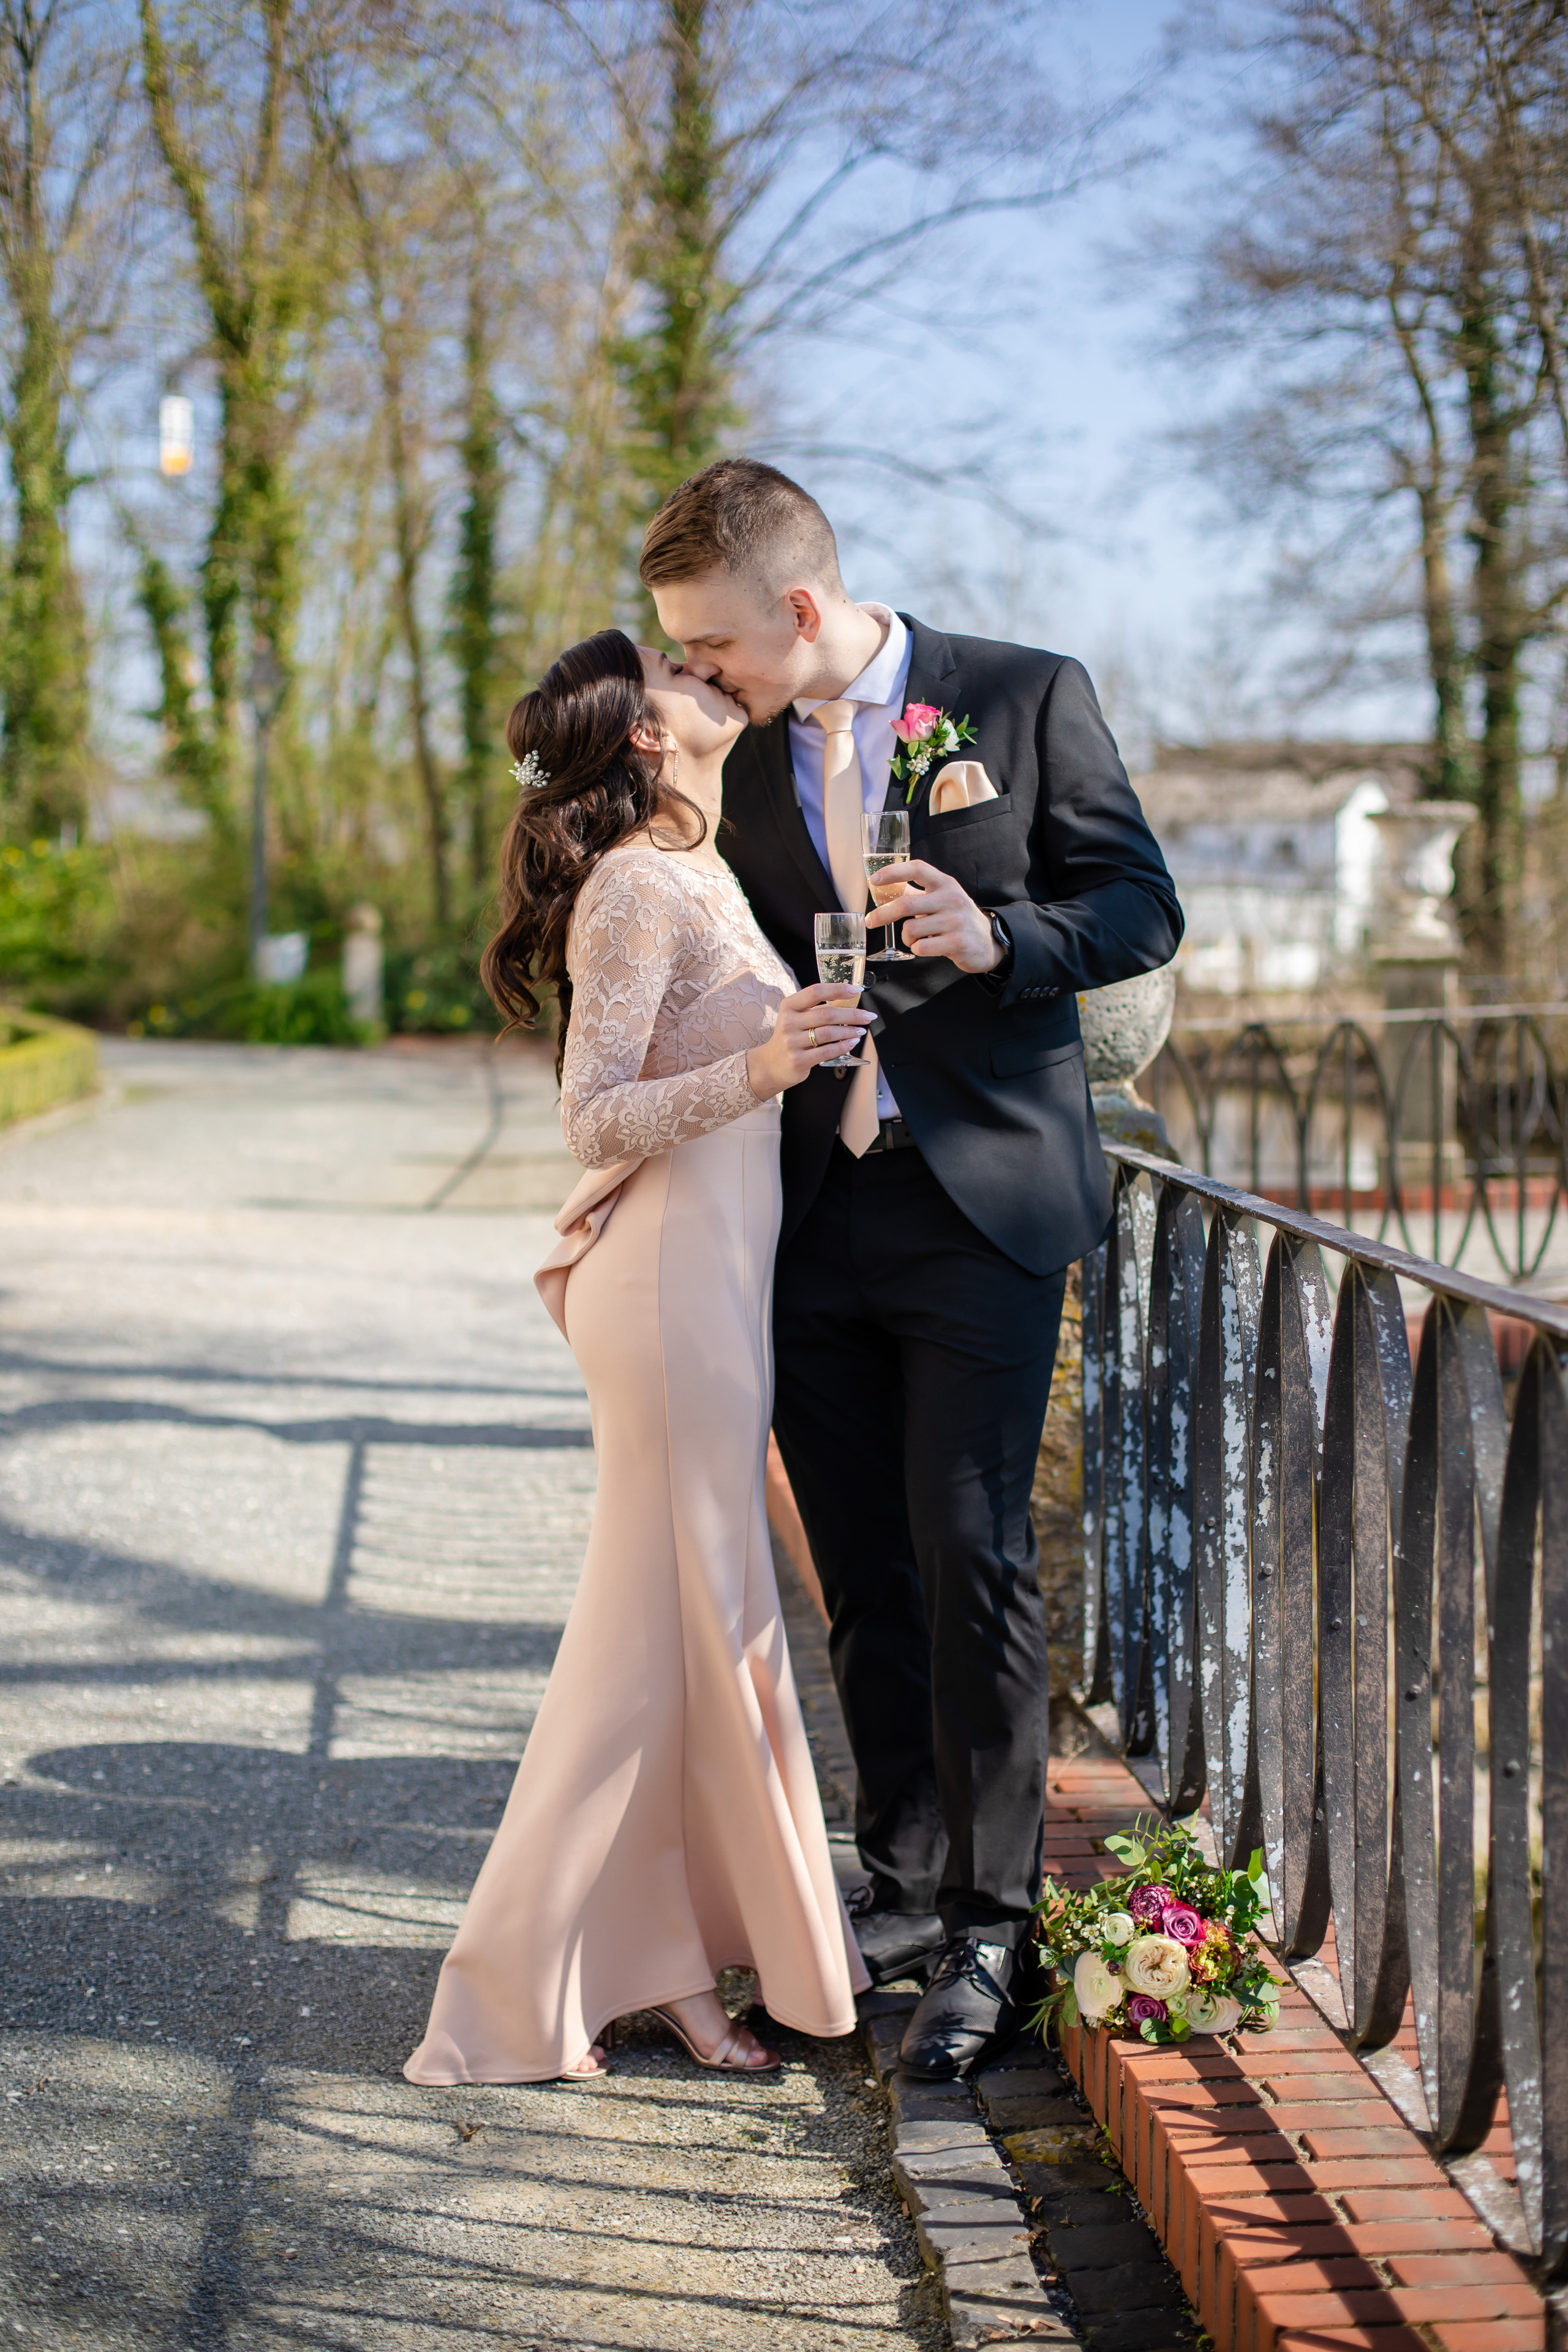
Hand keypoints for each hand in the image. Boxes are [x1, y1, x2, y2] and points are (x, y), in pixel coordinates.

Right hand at [747, 981, 874, 1098]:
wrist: (771, 1065)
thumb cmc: (790, 1038)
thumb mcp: (796, 1018)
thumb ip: (816, 1009)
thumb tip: (848, 1002)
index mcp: (789, 1006)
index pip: (815, 991)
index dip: (838, 989)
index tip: (857, 990)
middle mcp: (789, 1022)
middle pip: (827, 1014)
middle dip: (852, 1014)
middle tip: (867, 1016)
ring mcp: (792, 1042)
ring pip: (829, 1033)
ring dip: (850, 1031)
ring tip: (861, 1030)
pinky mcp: (798, 1060)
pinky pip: (827, 1051)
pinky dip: (843, 1046)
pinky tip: (852, 1042)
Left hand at [866, 859, 1002, 972]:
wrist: (989, 942)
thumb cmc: (958, 919)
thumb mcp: (942, 899)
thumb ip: (918, 894)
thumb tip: (886, 889)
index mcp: (945, 884)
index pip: (917, 868)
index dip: (893, 871)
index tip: (874, 880)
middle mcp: (951, 899)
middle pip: (906, 904)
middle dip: (883, 914)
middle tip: (871, 921)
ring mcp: (955, 921)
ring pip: (911, 929)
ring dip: (906, 937)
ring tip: (916, 938)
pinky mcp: (957, 943)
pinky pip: (921, 947)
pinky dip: (917, 949)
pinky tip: (928, 947)